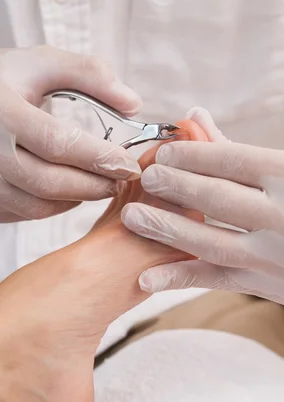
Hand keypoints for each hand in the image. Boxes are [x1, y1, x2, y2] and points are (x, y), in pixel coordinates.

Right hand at [0, 46, 141, 221]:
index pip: (55, 142)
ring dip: (73, 200)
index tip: (129, 164)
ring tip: (92, 184)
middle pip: (46, 182)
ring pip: (34, 208)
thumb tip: (134, 105)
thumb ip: (88, 74)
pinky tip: (57, 191)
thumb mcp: (35, 62)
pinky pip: (17, 215)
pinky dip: (46, 207)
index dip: (97, 158)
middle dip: (92, 185)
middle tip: (118, 180)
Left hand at [122, 108, 283, 303]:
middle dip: (175, 187)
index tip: (163, 151)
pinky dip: (180, 279)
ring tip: (132, 217)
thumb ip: (237, 150)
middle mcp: (282, 216)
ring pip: (210, 242)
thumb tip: (193, 117)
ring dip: (167, 230)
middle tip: (144, 178)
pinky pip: (216, 280)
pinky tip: (146, 278)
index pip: (233, 161)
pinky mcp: (263, 284)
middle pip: (217, 199)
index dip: (193, 155)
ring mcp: (271, 255)